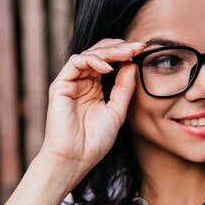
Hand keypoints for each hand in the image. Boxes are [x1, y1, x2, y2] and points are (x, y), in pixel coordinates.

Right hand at [38, 39, 144, 181]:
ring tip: (127, 53)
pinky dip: (93, 60)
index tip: (144, 50)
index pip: (110, 62)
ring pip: (89, 54)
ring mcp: (71, 82)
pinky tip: (109, 67)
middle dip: (120, 48)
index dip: (125, 54)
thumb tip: (132, 64)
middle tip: (138, 46)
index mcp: (95, 87)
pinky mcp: (61, 84)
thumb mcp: (117, 110)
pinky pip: (76, 62)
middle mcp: (82, 81)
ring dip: (110, 51)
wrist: (76, 158)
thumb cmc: (95, 140)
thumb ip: (124, 87)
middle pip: (100, 53)